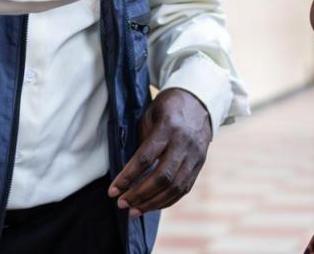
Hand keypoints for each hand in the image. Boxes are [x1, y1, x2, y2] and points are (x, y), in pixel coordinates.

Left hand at [108, 88, 211, 216]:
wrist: (199, 101)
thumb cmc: (168, 107)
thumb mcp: (151, 114)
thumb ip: (142, 139)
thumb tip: (128, 169)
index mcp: (168, 127)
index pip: (145, 158)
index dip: (128, 177)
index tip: (113, 190)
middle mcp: (183, 143)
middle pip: (162, 177)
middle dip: (140, 194)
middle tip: (121, 204)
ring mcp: (194, 155)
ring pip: (175, 187)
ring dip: (153, 203)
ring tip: (134, 211)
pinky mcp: (199, 164)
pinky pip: (184, 188)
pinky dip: (167, 200)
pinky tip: (152, 206)